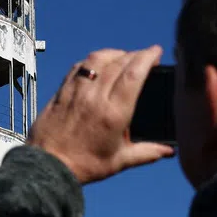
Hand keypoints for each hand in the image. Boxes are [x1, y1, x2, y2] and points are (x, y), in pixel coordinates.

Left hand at [28, 46, 175, 184]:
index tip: (156, 51)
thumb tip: (168, 151)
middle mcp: (95, 97)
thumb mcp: (119, 161)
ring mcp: (76, 91)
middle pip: (119, 62)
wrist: (47, 165)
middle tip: (145, 55)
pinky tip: (98, 64)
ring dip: (114, 53)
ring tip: (124, 56)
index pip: (134, 74)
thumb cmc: (83, 165)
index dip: (147, 58)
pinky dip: (92, 60)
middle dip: (136, 54)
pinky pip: (79, 67)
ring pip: (97, 59)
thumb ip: (147, 152)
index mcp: (113, 113)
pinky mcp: (62, 91)